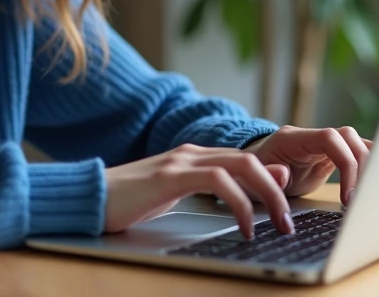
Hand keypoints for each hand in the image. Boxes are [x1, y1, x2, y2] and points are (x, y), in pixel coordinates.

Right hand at [104, 143, 293, 239]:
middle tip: (289, 222)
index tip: (286, 210)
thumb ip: (211, 189)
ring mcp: (180, 160)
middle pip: (251, 158)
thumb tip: (252, 188)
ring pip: (242, 164)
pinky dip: (239, 203)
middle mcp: (191, 152)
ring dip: (267, 195)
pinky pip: (217, 180)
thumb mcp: (177, 196)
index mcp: (193, 156)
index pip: (245, 160)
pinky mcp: (170, 175)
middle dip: (277, 190)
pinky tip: (244, 226)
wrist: (89, 197)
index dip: (271, 182)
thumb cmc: (128, 202)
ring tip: (277, 225)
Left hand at [244, 125, 372, 207]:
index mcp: (292, 139)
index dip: (346, 162)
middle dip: (362, 167)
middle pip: (349, 137)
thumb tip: (283, 175)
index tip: (347, 195)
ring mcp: (323, 145)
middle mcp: (311, 137)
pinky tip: (372, 188)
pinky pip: (355, 155)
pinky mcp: (331, 157)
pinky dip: (367, 169)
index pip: (330, 138)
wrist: (254, 172)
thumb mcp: (254, 181)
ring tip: (367, 197)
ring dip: (369, 168)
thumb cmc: (253, 177)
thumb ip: (268, 177)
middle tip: (360, 200)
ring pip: (357, 144)